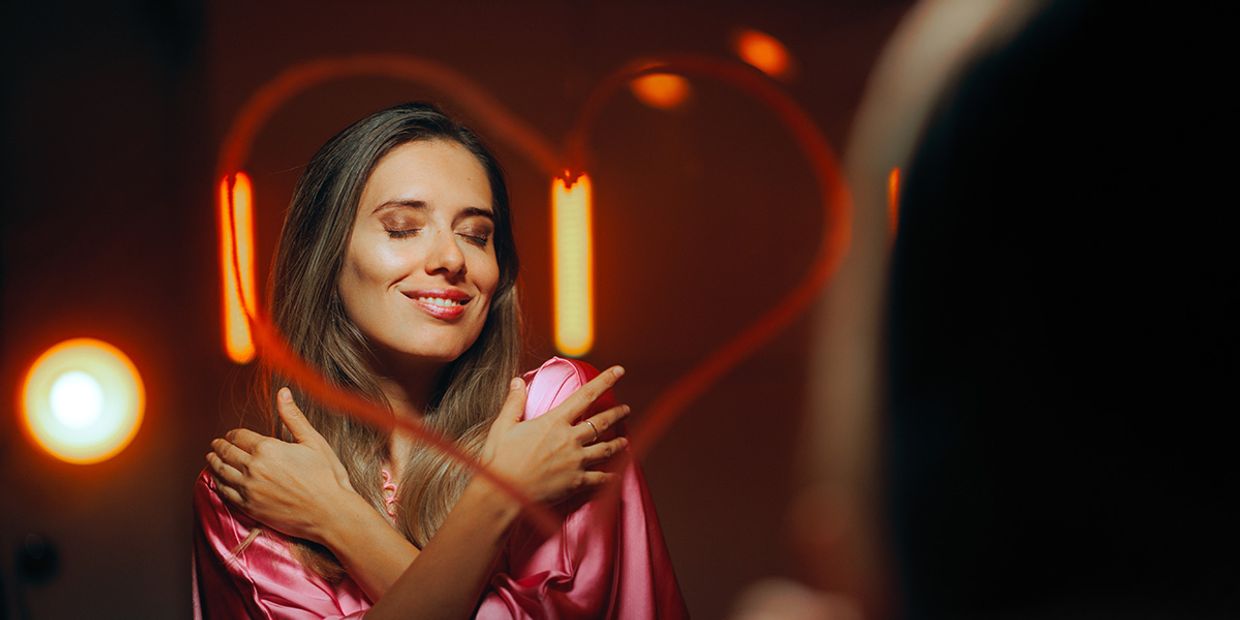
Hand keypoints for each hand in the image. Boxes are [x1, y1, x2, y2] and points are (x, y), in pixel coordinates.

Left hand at [205, 387, 357, 542]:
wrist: (330, 513)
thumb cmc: (326, 476)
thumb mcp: (313, 441)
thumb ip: (293, 417)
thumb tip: (283, 392)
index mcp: (268, 448)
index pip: (240, 436)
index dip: (233, 434)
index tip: (231, 434)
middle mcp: (253, 467)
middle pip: (227, 453)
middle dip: (219, 446)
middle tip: (215, 444)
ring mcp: (249, 489)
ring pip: (221, 472)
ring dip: (214, 462)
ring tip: (211, 458)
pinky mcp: (249, 507)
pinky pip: (225, 492)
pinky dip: (217, 483)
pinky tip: (217, 480)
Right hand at [480, 366, 631, 504]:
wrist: (504, 493)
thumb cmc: (501, 460)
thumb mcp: (504, 426)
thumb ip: (514, 403)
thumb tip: (518, 381)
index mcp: (554, 422)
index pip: (585, 395)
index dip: (605, 381)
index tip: (619, 370)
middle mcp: (570, 440)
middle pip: (602, 422)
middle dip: (617, 414)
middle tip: (626, 409)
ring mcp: (576, 462)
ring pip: (606, 449)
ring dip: (618, 444)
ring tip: (625, 441)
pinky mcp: (577, 482)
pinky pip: (600, 478)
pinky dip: (611, 476)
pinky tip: (616, 475)